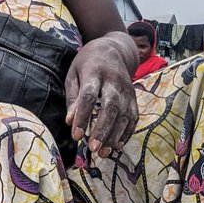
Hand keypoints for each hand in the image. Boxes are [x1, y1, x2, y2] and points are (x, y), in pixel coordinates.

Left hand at [65, 37, 137, 157]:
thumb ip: (72, 97)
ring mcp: (127, 89)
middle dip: (102, 129)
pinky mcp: (134, 97)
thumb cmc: (87, 63)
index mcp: (95, 72)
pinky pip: (133, 117)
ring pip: (124, 114)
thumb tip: (69, 121)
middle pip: (111, 106)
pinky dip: (126, 133)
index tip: (75, 134)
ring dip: (114, 135)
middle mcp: (114, 81)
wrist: (113, 49)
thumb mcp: (73, 73)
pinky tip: (117, 146)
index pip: (89, 96)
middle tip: (93, 148)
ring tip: (103, 152)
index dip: (82, 116)